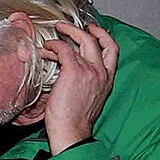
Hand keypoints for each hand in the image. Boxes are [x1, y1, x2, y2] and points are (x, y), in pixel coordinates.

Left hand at [41, 18, 117, 150]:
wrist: (72, 132)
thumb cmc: (76, 121)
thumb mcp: (89, 99)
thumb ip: (87, 83)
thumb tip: (72, 75)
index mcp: (107, 80)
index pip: (113, 51)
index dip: (104, 37)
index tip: (94, 31)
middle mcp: (101, 73)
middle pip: (99, 40)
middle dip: (85, 29)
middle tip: (71, 27)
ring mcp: (89, 70)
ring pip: (82, 40)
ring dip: (68, 32)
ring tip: (57, 31)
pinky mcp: (73, 71)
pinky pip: (64, 49)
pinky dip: (55, 45)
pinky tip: (47, 48)